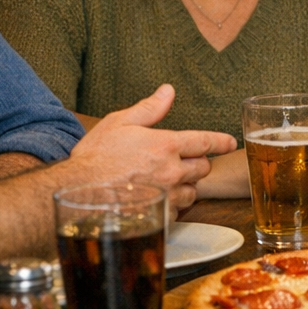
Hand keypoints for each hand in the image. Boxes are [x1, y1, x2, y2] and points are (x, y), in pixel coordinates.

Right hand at [66, 84, 238, 213]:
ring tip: (167, 182)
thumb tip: (168, 91)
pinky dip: (172, 205)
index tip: (230, 142)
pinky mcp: (160, 217)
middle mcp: (172, 171)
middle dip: (196, 163)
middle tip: (180, 162)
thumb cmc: (95, 158)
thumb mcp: (119, 123)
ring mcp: (168, 196)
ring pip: (193, 191)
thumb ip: (149, 108)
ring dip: (186, 186)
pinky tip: (157, 199)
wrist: (77, 193)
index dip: (220, 141)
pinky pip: (177, 211)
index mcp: (167, 145)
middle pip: (203, 168)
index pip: (205, 142)